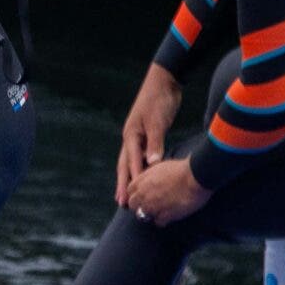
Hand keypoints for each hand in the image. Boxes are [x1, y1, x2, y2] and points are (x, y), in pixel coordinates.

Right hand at [117, 65, 184, 203]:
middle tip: (120, 203)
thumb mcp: (158, 122)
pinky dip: (139, 167)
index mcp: (132, 135)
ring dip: (128, 178)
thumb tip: (152, 164)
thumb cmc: (160, 100)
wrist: (164, 81)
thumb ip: (155, 143)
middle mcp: (131, 137)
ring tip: (125, 194)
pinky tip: (142, 175)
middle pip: (124, 165)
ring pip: (130, 161)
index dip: (132, 180)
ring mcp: (137, 135)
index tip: (132, 197)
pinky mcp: (146, 133)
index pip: (132, 162)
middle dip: (123, 184)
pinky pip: (140, 156)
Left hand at [125, 157, 210, 225]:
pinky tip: (170, 216)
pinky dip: (163, 220)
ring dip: (151, 214)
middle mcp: (144, 193)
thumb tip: (150, 179)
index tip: (143, 196)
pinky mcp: (165, 215)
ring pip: (142, 215)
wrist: (196, 175)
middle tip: (150, 205)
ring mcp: (153, 205)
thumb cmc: (182, 168)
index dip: (136, 194)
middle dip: (140, 205)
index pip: (129, 191)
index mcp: (142, 180)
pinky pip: (158, 222)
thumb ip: (151, 174)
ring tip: (161, 211)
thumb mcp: (161, 166)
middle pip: (133, 205)